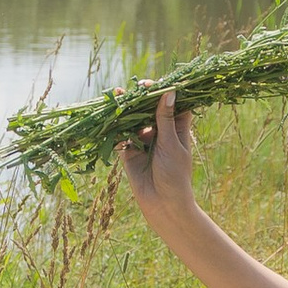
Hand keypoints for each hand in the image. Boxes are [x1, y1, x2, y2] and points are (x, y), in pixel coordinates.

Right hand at [117, 86, 197, 234]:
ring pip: (133, 120)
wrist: (163, 204)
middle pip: (150, 108)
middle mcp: (160, 132)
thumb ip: (165, 118)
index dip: (164, 91)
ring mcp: (143, 141)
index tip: (154, 84)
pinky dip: (116, 126)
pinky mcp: (129, 151)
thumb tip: (168, 91)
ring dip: (126, 109)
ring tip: (118, 95)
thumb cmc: (175, 174)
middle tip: (134, 87)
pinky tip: (111, 116)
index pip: (172, 103)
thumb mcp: (171, 143)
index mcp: (176, 128)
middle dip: (141, 97)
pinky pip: (121, 135)